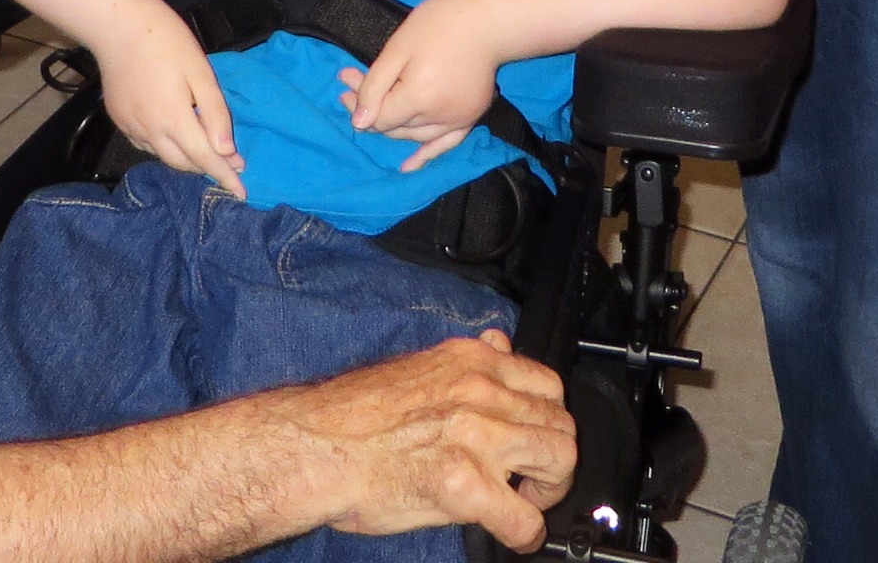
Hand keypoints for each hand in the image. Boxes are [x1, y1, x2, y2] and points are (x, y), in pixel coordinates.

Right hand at [97, 0, 245, 196]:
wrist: (118, 25)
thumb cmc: (167, 41)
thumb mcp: (200, 72)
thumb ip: (214, 113)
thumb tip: (226, 151)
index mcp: (173, 119)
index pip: (205, 158)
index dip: (225, 176)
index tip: (241, 192)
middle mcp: (149, 130)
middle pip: (183, 163)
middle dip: (207, 167)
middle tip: (230, 159)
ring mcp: (130, 126)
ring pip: (163, 156)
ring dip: (186, 158)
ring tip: (204, 147)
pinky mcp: (118, 119)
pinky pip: (145, 144)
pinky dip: (163, 146)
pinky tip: (172, 133)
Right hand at [281, 330, 574, 548]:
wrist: (316, 443)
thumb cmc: (356, 412)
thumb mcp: (422, 366)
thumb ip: (469, 361)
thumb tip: (499, 344)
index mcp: (470, 362)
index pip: (548, 383)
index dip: (549, 417)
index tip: (536, 437)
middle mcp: (481, 391)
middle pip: (561, 423)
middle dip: (555, 458)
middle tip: (533, 479)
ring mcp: (476, 436)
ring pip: (558, 459)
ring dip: (549, 490)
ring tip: (525, 502)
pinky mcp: (464, 484)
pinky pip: (523, 517)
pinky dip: (526, 532)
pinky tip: (510, 534)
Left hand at [340, 0, 500, 170]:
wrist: (488, 19)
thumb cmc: (440, 24)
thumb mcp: (399, 46)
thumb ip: (376, 85)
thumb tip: (358, 122)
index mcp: (418, 98)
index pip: (379, 115)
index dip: (358, 101)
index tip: (344, 77)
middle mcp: (437, 117)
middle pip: (394, 125)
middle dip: (371, 108)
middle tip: (352, 82)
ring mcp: (456, 120)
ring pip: (413, 135)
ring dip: (392, 125)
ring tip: (375, 108)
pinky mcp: (470, 117)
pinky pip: (445, 144)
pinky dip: (426, 155)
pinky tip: (409, 166)